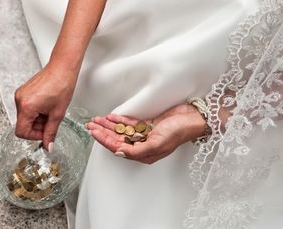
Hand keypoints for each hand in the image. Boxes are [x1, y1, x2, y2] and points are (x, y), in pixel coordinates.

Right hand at [14, 63, 76, 148]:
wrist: (62, 68)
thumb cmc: (62, 86)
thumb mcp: (58, 114)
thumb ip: (51, 132)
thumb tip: (47, 145)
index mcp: (26, 106)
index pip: (21, 132)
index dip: (34, 136)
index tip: (45, 134)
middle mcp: (19, 100)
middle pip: (23, 124)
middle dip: (38, 127)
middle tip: (51, 121)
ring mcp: (20, 95)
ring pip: (26, 116)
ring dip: (38, 119)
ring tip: (51, 111)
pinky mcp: (23, 91)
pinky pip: (27, 107)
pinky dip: (36, 111)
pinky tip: (47, 105)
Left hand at [86, 104, 207, 163]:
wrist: (192, 119)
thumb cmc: (178, 132)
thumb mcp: (156, 144)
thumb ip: (136, 150)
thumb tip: (118, 152)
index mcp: (144, 154)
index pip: (118, 147)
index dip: (104, 140)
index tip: (94, 132)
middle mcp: (143, 145)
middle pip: (117, 139)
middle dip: (103, 132)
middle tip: (91, 125)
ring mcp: (145, 134)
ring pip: (122, 131)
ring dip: (109, 126)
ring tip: (97, 120)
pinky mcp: (148, 125)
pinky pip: (131, 124)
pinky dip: (120, 120)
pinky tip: (111, 117)